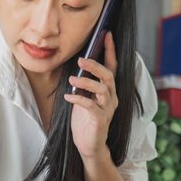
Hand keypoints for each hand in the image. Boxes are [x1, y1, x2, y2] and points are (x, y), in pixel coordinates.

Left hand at [65, 31, 118, 160]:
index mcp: (108, 90)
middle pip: (108, 76)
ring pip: (102, 89)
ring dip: (86, 82)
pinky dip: (78, 99)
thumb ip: (84, 84)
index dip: (110, 51)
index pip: (112, 67)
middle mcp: (111, 98)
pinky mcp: (100, 120)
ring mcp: (107, 109)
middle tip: (80, 60)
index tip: (107, 35)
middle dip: (95, 66)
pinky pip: (91, 106)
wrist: (89, 146)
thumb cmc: (85, 121)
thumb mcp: (84, 98)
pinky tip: (68, 96)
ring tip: (72, 80)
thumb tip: (77, 66)